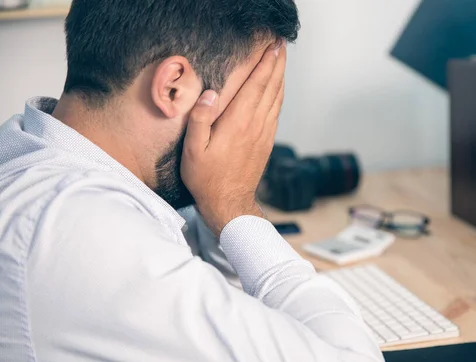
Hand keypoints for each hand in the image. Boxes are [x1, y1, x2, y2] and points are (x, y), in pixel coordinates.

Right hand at [181, 43, 285, 235]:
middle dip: (278, 63)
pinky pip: (276, 112)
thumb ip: (200, 120)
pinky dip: (279, 95)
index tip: (273, 46)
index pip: (257, 85)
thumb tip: (211, 94)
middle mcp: (256, 125)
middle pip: (271, 87)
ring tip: (282, 60)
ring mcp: (264, 134)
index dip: (266, 63)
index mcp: (238, 122)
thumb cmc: (207, 178)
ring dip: (280, 77)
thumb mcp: (193, 150)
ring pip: (277, 98)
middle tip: (281, 44)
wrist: (228, 203)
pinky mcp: (266, 142)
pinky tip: (277, 90)